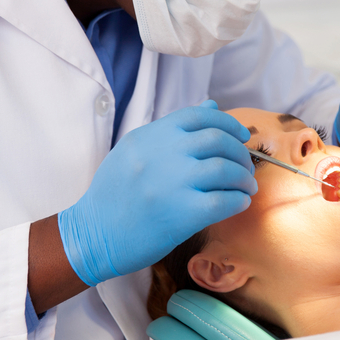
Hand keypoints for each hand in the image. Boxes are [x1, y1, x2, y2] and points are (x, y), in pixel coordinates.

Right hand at [57, 100, 256, 285]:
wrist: (93, 234)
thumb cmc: (115, 194)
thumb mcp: (136, 150)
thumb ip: (173, 129)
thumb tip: (212, 105)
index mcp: (151, 136)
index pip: (200, 116)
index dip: (228, 123)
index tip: (241, 136)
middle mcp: (162, 154)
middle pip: (218, 141)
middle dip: (240, 153)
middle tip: (246, 166)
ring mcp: (172, 183)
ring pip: (226, 170)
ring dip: (244, 178)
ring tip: (246, 186)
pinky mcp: (181, 214)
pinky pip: (224, 201)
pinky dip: (238, 200)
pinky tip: (239, 203)